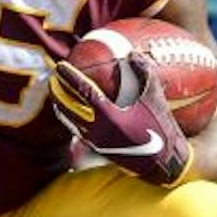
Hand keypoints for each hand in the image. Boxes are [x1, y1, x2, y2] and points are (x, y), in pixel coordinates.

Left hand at [48, 53, 190, 186]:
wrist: (162, 163)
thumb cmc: (161, 128)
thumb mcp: (155, 98)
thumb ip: (144, 73)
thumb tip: (131, 53)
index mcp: (110, 117)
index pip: (84, 93)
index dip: (70, 78)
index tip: (61, 66)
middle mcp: (98, 130)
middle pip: (69, 108)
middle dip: (58, 92)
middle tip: (53, 77)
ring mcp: (96, 141)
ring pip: (70, 121)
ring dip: (61, 105)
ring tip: (56, 92)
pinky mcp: (98, 149)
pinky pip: (77, 130)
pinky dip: (70, 118)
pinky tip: (69, 112)